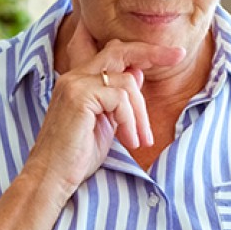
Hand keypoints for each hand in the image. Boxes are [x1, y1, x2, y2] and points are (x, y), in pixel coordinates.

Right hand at [23, 18, 184, 195]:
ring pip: (127, 83)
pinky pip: (120, 99)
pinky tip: (128, 141)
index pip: (113, 53)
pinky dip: (130, 121)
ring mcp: (75, 84)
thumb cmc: (76, 157)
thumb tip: (137, 74)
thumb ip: (118, 99)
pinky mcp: (79, 97)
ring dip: (141, 114)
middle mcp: (74, 77)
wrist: (51, 178)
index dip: (142, 51)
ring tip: (140, 140)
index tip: (173, 54)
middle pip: (120, 51)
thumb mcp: (106, 123)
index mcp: (79, 81)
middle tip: (179, 56)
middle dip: (153, 52)